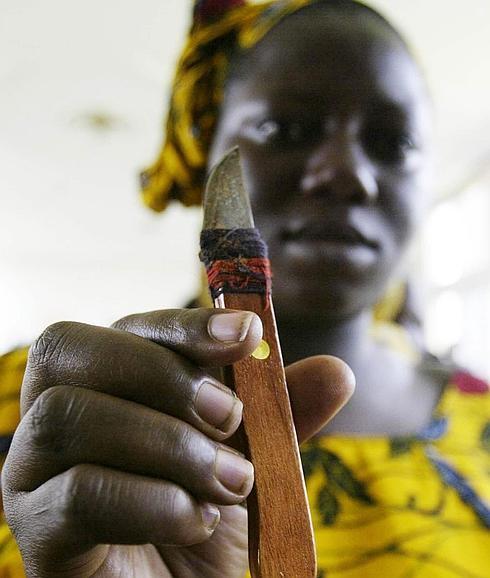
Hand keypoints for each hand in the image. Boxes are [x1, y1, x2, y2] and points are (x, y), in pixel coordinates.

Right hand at [2, 308, 353, 577]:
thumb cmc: (205, 512)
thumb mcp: (248, 451)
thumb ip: (282, 412)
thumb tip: (339, 371)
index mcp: (106, 382)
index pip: (126, 325)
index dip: (184, 322)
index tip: (248, 334)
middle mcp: (54, 412)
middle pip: (70, 348)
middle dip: (162, 376)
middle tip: (230, 417)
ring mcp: (32, 470)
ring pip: (70, 415)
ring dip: (167, 442)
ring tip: (229, 482)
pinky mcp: (37, 531)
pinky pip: (78, 492)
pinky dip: (152, 500)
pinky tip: (196, 519)